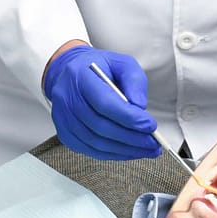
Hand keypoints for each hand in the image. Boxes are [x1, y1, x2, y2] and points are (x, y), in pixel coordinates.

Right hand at [42, 44, 158, 160]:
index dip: (129, 118)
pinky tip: (129, 151)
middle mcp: (66, 98)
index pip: (105, 103)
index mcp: (79, 76)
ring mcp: (62, 118)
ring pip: (96, 142)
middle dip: (131, 138)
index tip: (151, 126)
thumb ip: (134, 80)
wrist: (70, 74)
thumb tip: (139, 107)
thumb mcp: (121, 63)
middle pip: (101, 126)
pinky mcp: (64, 133)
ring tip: (146, 149)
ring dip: (125, 150)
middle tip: (153, 143)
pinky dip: (113, 154)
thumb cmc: (98, 68)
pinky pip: (90, 150)